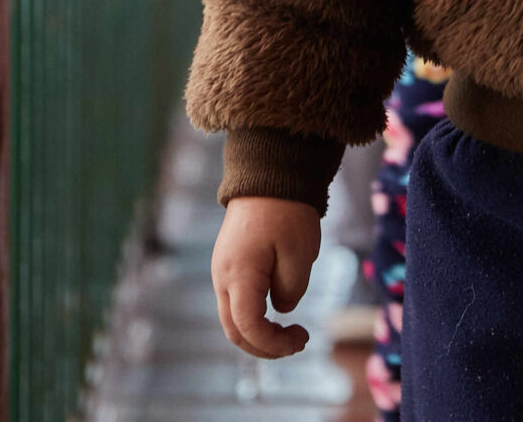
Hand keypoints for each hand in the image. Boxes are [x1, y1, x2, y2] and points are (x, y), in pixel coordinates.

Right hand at [210, 196, 321, 358]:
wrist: (268, 176)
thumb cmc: (287, 213)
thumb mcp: (300, 255)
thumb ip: (290, 291)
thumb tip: (280, 309)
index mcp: (239, 274)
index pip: (249, 327)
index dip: (274, 343)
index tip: (301, 337)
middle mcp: (221, 277)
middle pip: (234, 331)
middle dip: (265, 347)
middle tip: (297, 342)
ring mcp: (221, 271)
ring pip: (232, 319)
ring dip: (259, 334)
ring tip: (291, 332)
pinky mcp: (227, 265)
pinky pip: (235, 303)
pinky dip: (254, 317)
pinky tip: (277, 314)